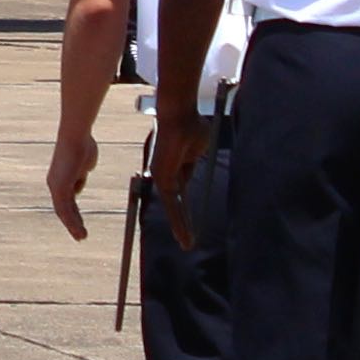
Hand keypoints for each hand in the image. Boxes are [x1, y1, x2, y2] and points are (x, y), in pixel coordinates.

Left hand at [46, 126, 95, 238]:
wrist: (76, 137)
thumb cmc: (82, 145)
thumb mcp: (83, 161)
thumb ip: (81, 169)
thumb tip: (84, 169)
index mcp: (60, 179)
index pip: (65, 201)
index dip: (72, 214)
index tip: (79, 223)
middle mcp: (55, 184)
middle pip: (63, 209)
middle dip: (72, 223)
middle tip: (79, 236)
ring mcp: (56, 186)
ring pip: (64, 212)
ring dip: (73, 226)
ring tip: (82, 237)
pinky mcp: (60, 187)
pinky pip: (66, 209)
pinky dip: (73, 222)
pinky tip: (79, 230)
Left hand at [154, 110, 210, 250]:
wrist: (180, 115)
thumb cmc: (190, 126)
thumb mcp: (197, 149)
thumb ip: (193, 162)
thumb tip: (192, 168)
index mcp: (173, 167)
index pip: (180, 195)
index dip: (184, 210)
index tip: (189, 223)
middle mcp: (165, 174)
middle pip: (175, 205)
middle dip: (181, 224)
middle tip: (186, 241)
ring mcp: (162, 177)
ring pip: (173, 209)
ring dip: (180, 227)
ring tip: (186, 244)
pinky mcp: (163, 178)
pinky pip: (172, 204)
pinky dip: (178, 220)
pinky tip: (183, 234)